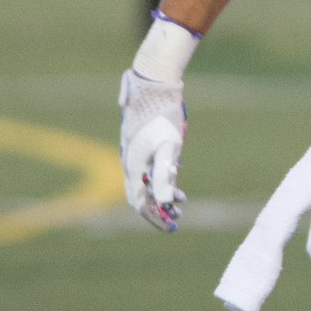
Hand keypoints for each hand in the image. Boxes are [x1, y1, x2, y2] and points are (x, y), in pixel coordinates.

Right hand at [119, 70, 186, 230]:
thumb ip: (166, 175)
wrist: (154, 82)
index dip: (155, 218)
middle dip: (159, 208)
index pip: (140, 203)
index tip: (172, 228)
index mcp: (134, 166)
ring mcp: (133, 149)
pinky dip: (159, 176)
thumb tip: (165, 202)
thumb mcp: (169, 146)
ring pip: (144, 180)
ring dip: (161, 192)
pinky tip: (175, 171)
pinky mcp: (139, 139)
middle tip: (177, 218)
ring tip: (181, 199)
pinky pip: (147, 166)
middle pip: (141, 194)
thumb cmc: (163, 114)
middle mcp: (130, 160)